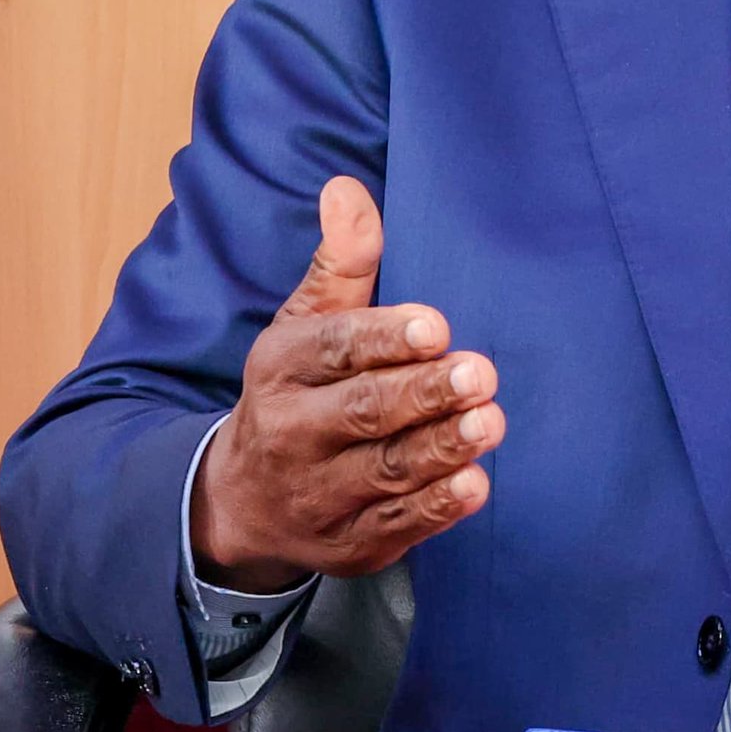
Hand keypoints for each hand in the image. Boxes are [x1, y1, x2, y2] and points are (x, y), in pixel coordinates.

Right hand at [190, 176, 503, 591]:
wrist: (241, 501)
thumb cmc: (297, 390)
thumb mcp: (306, 323)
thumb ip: (342, 261)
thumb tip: (347, 188)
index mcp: (281, 368)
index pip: (333, 348)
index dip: (384, 337)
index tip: (436, 325)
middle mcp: (292, 433)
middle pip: (362, 412)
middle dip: (422, 394)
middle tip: (479, 373)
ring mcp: (318, 494)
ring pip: (383, 471)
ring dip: (440, 449)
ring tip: (489, 422)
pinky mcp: (347, 544)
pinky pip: (394, 525)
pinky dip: (434, 509)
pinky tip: (474, 485)